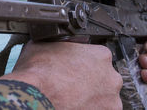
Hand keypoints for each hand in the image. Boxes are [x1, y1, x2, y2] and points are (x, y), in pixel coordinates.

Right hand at [0, 41, 122, 109]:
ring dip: (92, 97)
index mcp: (100, 54)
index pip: (97, 56)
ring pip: (104, 96)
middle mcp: (111, 76)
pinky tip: (75, 105)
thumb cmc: (39, 72)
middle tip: (72, 84)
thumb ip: (58, 44)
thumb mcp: (45, 44)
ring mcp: (111, 99)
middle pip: (104, 77)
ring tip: (73, 97)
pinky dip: (89, 108)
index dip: (83, 63)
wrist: (35, 96)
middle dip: (91, 81)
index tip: (74, 68)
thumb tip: (52, 43)